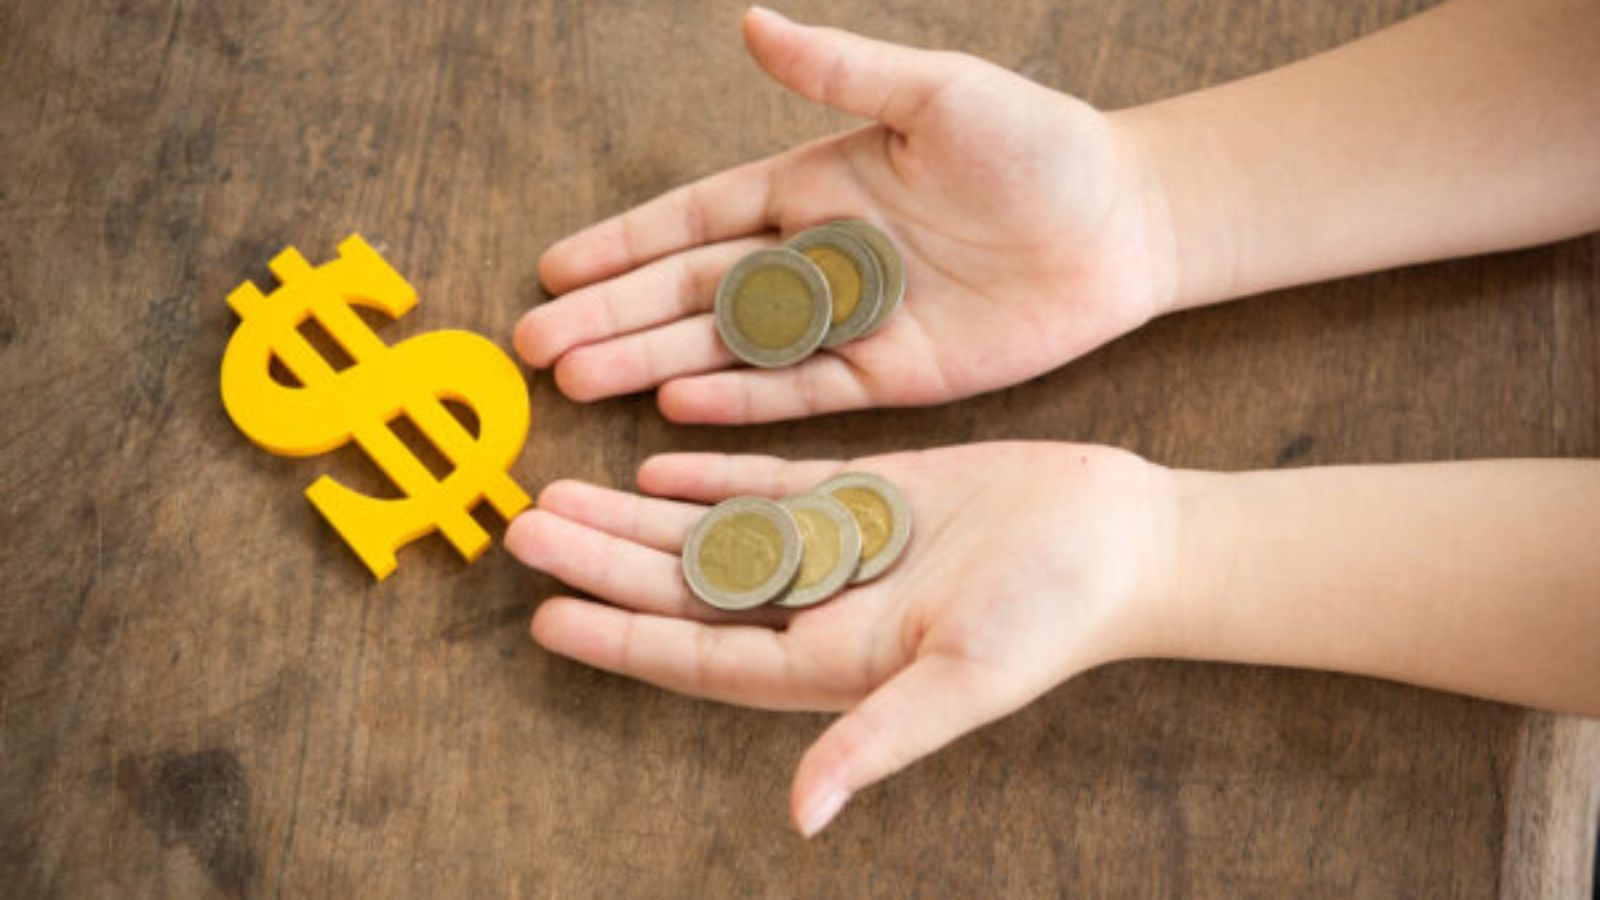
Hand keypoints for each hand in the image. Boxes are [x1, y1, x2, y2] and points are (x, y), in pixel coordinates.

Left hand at [504, 443, 1176, 834]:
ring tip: (564, 494)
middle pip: (685, 592)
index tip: (543, 617)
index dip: (621, 642)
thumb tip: (804, 813)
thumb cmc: (1056, 616)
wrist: (1123, 538)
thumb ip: (880, 739)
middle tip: (523, 529)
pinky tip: (655, 464)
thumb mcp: (967, 681)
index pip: (698, 658)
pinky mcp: (866, 495)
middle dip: (603, 564)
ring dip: (637, 519)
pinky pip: (767, 487)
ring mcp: (838, 550)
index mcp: (828, 663)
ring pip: (712, 536)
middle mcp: (819, 610)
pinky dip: (709, 477)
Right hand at [515, 8, 1175, 423]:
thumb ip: (841, 70)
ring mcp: (850, 322)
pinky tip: (678, 406)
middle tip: (537, 348)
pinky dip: (742, 399)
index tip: (553, 269)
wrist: (1125, 225)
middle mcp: (819, 258)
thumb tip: (750, 22)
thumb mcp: (936, 93)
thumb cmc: (1038, 145)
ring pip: (731, 347)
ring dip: (654, 363)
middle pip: (693, 292)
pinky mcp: (892, 375)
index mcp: (816, 184)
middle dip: (613, 316)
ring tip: (579, 381)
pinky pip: (803, 392)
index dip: (622, 244)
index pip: (694, 219)